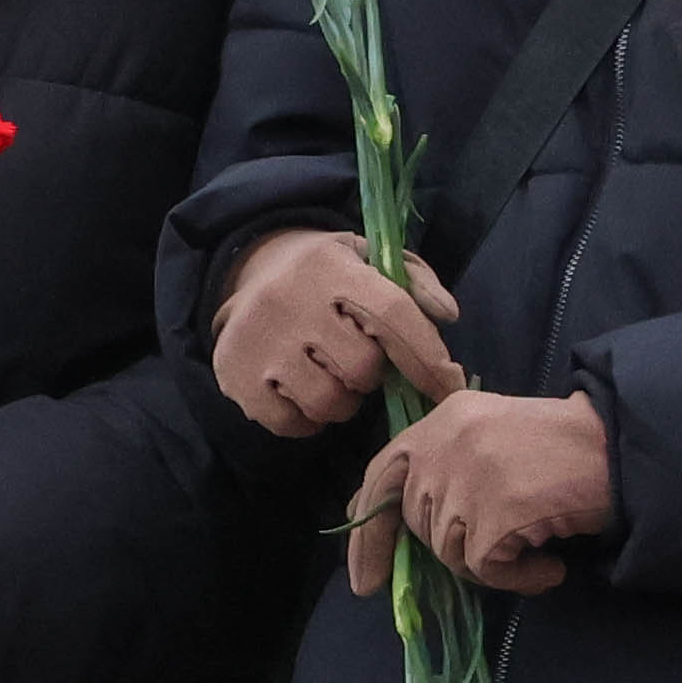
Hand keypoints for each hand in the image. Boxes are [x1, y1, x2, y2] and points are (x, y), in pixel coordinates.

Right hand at [212, 227, 463, 439]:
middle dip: (370, 374)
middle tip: (357, 361)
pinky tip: (302, 392)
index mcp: (331, 267)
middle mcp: (290, 300)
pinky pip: (292, 423)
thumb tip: (447, 314)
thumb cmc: (327, 273)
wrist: (249, 271)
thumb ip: (414, 282)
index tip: (447, 384)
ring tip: (330, 375)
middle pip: (361, 369)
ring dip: (341, 400)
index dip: (426, 356)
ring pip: (328, 403)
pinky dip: (306, 419)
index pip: (391, 315)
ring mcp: (258, 341)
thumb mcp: (369, 258)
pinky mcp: (234, 375)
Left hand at [347, 386, 614, 593]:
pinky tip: (548, 564)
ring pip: (450, 552)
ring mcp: (468, 480)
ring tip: (535, 547)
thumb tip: (404, 517)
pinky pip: (486, 571)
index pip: (381, 473)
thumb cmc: (567, 446)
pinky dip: (519, 578)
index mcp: (444, 419)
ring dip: (491, 565)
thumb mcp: (493, 433)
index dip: (368, 530)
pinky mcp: (494, 516)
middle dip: (452, 546)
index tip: (365, 577)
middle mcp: (447, 444)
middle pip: (420, 522)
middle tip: (499, 545)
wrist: (621, 448)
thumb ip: (447, 461)